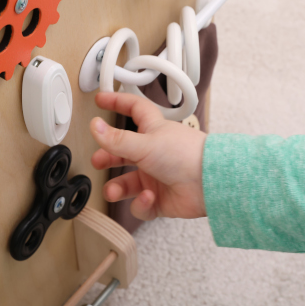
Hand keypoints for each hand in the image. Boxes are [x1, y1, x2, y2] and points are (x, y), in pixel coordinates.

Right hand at [89, 92, 206, 220]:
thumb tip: (94, 126)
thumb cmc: (186, 155)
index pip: (134, 110)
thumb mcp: (145, 143)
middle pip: (124, 152)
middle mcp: (154, 153)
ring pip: (128, 183)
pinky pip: (142, 205)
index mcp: (153, 131)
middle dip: (109, 158)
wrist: (210, 184)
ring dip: (117, 188)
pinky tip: (148, 198)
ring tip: (113, 191)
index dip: (118, 103)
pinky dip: (141, 204)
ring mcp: (157, 177)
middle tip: (98, 161)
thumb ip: (116, 139)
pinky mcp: (161, 200)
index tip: (100, 100)